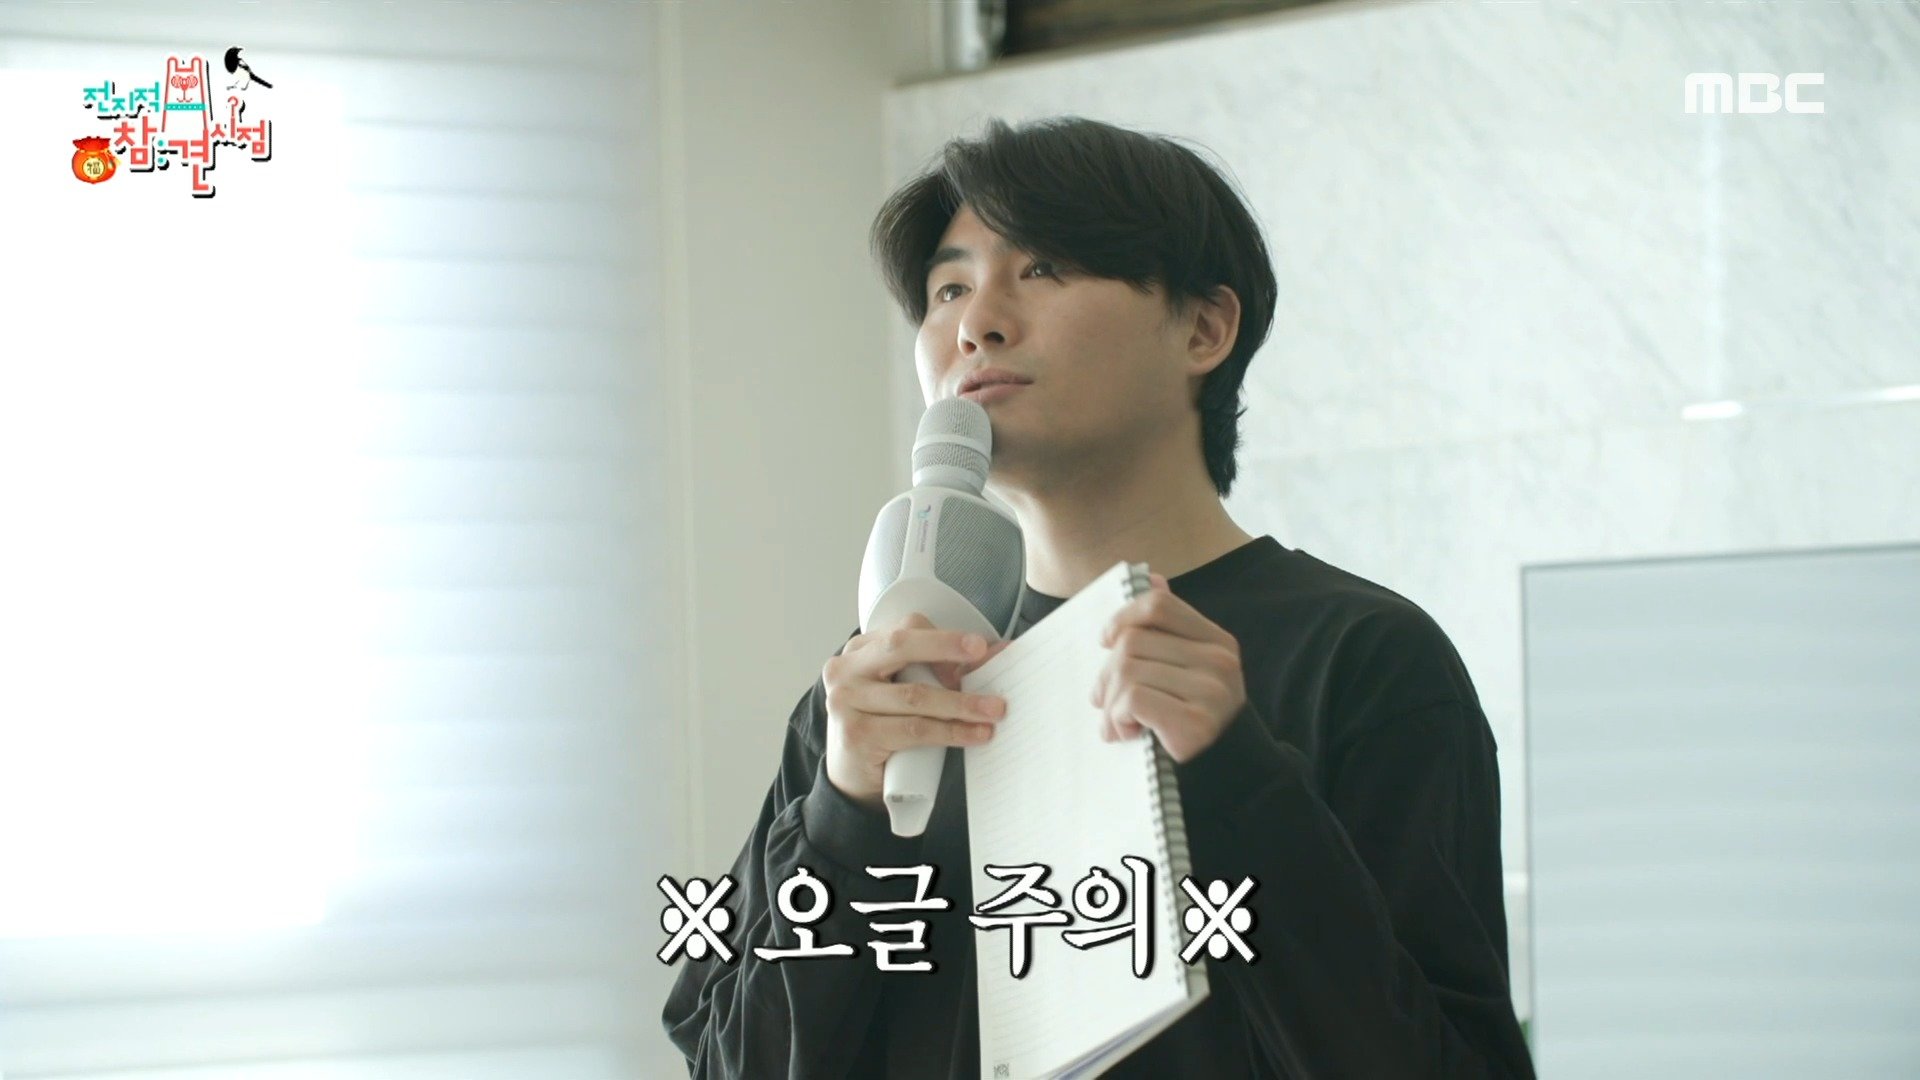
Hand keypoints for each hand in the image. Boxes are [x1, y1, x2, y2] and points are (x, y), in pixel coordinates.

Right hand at [822, 613, 1011, 810]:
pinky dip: (950, 731)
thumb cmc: (883, 725)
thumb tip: (1000, 652)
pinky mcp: (857, 735)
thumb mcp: (906, 689)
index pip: (903, 628)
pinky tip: (974, 734)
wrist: (851, 774)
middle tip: (982, 654)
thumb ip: (942, 670)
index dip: (942, 638)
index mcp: (860, 651)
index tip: (976, 649)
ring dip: (961, 702)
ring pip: (915, 695)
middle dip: (946, 647)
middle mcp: (845, 670)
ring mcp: (846, 702)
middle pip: (900, 646)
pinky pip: (913, 729)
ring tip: (994, 710)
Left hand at [1091, 571, 1246, 762]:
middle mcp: (1219, 661)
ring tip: (1119, 724)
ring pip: (1126, 671)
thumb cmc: (1193, 718)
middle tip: (1105, 702)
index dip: (1123, 618)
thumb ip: (1169, 630)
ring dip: (1110, 704)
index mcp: (1217, 641)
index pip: (1159, 606)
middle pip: (1132, 643)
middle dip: (1107, 675)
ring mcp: (1211, 691)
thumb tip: (1152, 577)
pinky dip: (1118, 719)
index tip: (1106, 641)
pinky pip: (1132, 700)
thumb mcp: (1185, 670)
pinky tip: (1129, 734)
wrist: (1226, 774)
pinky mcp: (1195, 722)